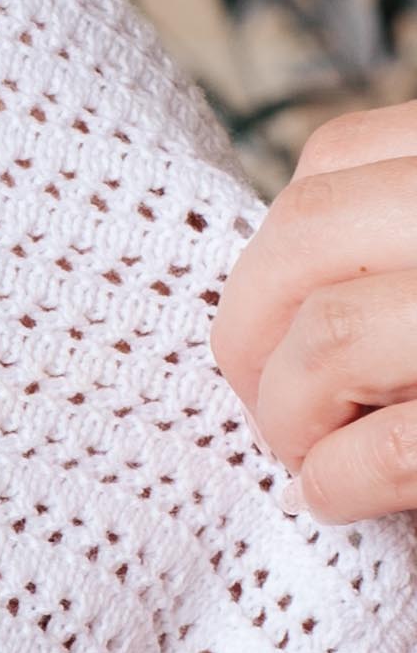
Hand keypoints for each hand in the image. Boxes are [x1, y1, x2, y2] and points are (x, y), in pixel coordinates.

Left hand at [212, 104, 416, 521]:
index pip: (338, 156)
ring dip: (289, 410)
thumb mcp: (413, 256)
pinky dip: (336, 482)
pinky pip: (383, 450)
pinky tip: (339, 496)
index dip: (280, 248)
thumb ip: (377, 246)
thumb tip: (256, 315)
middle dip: (252, 330)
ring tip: (312, 449)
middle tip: (266, 402)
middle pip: (309, 234)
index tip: (279, 318)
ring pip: (331, 334)